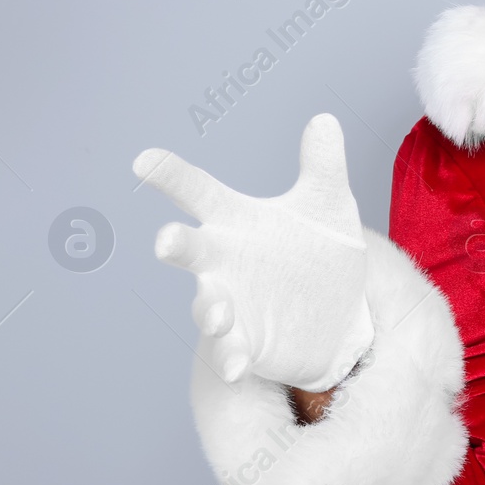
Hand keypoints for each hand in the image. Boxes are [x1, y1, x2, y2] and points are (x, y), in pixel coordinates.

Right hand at [134, 114, 374, 391]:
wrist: (339, 312)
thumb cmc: (319, 251)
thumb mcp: (329, 205)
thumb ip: (322, 165)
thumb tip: (323, 119)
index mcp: (237, 221)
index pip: (199, 192)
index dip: (171, 176)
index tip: (145, 160)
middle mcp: (225, 262)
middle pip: (191, 249)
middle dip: (177, 245)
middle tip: (166, 240)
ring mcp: (232, 304)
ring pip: (208, 306)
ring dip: (210, 310)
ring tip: (220, 313)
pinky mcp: (247, 343)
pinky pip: (231, 352)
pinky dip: (231, 357)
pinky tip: (238, 365)